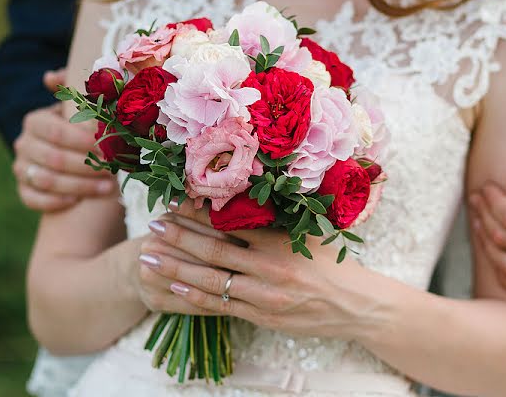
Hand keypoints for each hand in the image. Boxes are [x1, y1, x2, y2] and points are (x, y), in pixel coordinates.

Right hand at [12, 68, 117, 210]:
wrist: (73, 154)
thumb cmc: (83, 126)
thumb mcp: (82, 105)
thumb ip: (74, 88)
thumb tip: (50, 77)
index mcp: (36, 120)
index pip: (57, 132)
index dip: (84, 142)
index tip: (109, 148)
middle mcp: (23, 143)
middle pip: (53, 158)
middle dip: (87, 166)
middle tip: (113, 170)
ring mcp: (21, 167)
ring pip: (45, 180)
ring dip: (79, 186)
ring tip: (107, 188)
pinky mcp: (23, 190)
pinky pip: (32, 199)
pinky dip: (56, 202)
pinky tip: (79, 201)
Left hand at [139, 208, 364, 337]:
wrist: (356, 305)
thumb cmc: (332, 262)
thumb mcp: (309, 230)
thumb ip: (279, 217)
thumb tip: (245, 188)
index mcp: (279, 240)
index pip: (230, 221)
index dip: (199, 211)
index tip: (175, 200)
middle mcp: (268, 267)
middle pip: (213, 249)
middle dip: (178, 236)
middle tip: (153, 224)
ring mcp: (263, 295)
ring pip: (210, 279)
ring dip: (176, 267)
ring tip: (149, 255)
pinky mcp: (261, 317)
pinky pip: (221, 305)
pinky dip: (195, 295)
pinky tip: (174, 285)